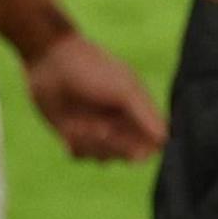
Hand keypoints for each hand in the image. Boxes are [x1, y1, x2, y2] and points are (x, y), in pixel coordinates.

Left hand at [18, 32, 166, 161]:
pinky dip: (76, 145)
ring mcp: (95, 130)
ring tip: (81, 125)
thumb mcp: (125, 89)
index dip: (144, 151)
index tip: (133, 152)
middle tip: (102, 129)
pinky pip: (80, 156)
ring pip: (103, 158)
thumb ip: (146, 114)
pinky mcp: (73, 135)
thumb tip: (166, 140)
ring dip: (92, 145)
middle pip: (127, 155)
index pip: (151, 144)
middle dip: (115, 147)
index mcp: (136, 111)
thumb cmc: (92, 70)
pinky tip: (70, 127)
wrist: (51, 60)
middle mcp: (118, 123)